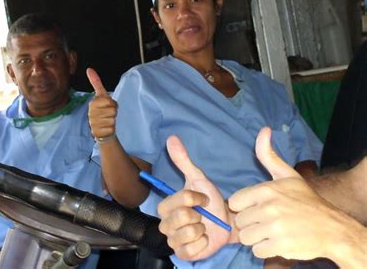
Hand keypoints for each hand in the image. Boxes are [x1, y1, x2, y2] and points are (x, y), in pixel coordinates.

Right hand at [86, 68, 117, 138]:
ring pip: (112, 120)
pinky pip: (111, 129)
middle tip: (108, 115)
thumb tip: (89, 69)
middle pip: (113, 111)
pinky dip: (111, 129)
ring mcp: (93, 124)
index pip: (110, 102)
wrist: (100, 128)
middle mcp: (91, 113)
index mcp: (92, 103)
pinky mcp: (97, 133)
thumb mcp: (101, 96)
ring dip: (112, 121)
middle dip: (113, 113)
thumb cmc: (102, 109)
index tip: (109, 106)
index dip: (113, 104)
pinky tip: (106, 129)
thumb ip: (96, 82)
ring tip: (106, 121)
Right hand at [157, 136, 231, 260]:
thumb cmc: (210, 201)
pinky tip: (205, 239)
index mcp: (165, 207)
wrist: (226, 222)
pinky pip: (193, 248)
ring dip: (202, 229)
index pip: (179, 200)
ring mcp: (173, 241)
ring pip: (187, 233)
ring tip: (204, 226)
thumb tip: (171, 138)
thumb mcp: (198, 178)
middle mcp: (165, 225)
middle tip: (203, 214)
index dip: (195, 199)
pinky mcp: (183, 254)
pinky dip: (203, 243)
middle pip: (181, 217)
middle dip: (198, 214)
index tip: (203, 199)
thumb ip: (183, 160)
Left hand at [228, 127, 343, 260]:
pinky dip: (265, 249)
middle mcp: (268, 208)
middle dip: (250, 223)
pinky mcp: (279, 246)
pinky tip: (277, 242)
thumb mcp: (287, 175)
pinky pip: (256, 251)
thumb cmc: (306, 201)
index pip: (234, 202)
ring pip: (245, 237)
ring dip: (255, 238)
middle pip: (239, 221)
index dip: (245, 207)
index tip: (258, 208)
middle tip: (267, 221)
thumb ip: (268, 155)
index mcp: (266, 190)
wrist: (332, 228)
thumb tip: (263, 130)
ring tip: (270, 232)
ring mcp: (274, 228)